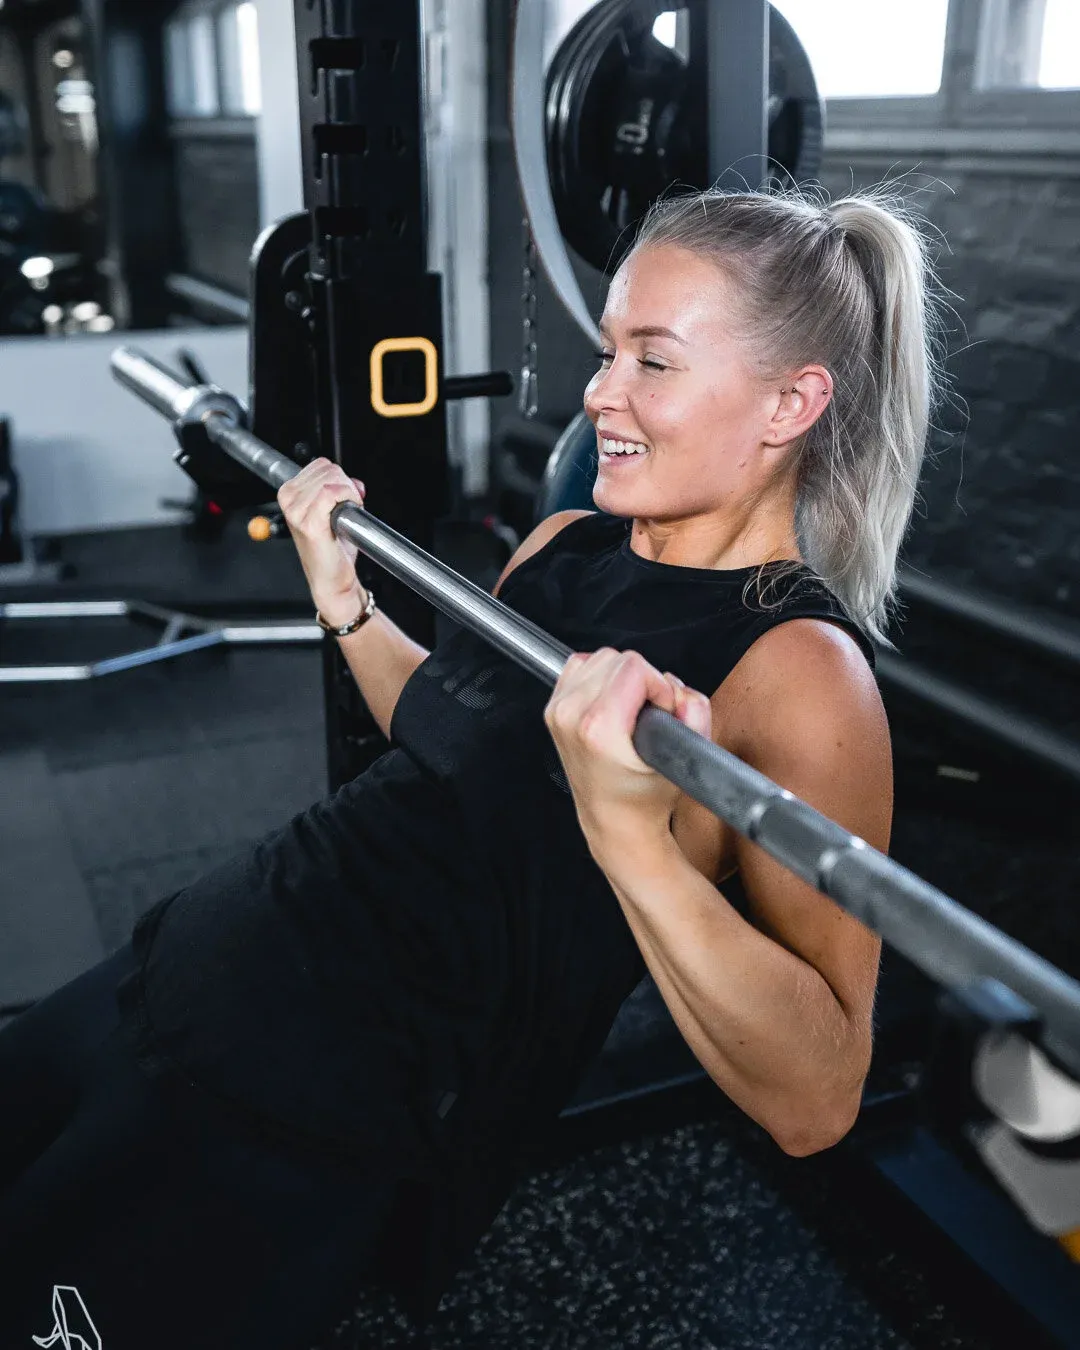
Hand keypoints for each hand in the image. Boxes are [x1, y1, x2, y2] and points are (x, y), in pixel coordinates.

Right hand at [277, 459, 367, 622]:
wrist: (333, 579)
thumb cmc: (333, 548)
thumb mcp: (334, 510)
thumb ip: (340, 489)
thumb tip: (354, 482)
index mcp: (289, 493)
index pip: (321, 465)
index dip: (340, 479)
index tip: (344, 498)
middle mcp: (289, 500)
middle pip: (329, 469)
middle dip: (346, 485)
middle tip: (347, 509)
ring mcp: (296, 511)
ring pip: (332, 479)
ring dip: (348, 494)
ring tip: (345, 515)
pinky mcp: (309, 523)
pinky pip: (333, 492)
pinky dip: (348, 499)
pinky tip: (346, 516)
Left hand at [543, 648, 712, 853]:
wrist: (615, 821)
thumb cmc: (645, 797)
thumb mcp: (684, 759)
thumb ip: (695, 714)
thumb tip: (679, 689)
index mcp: (598, 727)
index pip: (634, 666)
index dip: (658, 685)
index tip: (661, 711)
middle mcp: (571, 715)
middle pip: (616, 658)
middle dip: (641, 680)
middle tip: (648, 713)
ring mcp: (558, 711)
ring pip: (599, 658)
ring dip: (621, 677)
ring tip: (631, 709)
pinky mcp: (554, 707)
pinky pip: (582, 666)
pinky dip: (602, 677)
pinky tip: (613, 702)